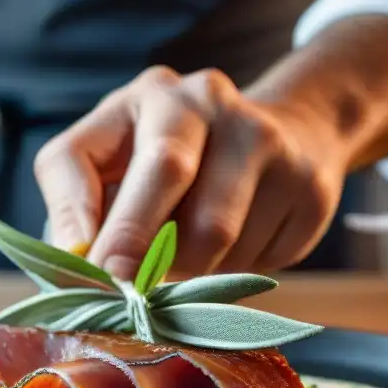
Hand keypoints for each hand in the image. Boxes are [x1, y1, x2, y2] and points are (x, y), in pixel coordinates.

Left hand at [35, 66, 348, 279]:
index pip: (122, 158)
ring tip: (189, 257)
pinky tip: (238, 246)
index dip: (113, 222)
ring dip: (194, 270)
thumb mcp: (111, 159)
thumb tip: (76, 258)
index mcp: (152, 94)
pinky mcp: (310, 187)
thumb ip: (78, 201)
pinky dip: (239, 271)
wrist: (288, 134)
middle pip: (177, 182)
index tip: (99, 271)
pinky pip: (263, 258)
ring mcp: (270, 141)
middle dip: (147, 249)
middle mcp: (211, 102)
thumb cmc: (174, 158)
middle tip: (132, 293)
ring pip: (220, 238)